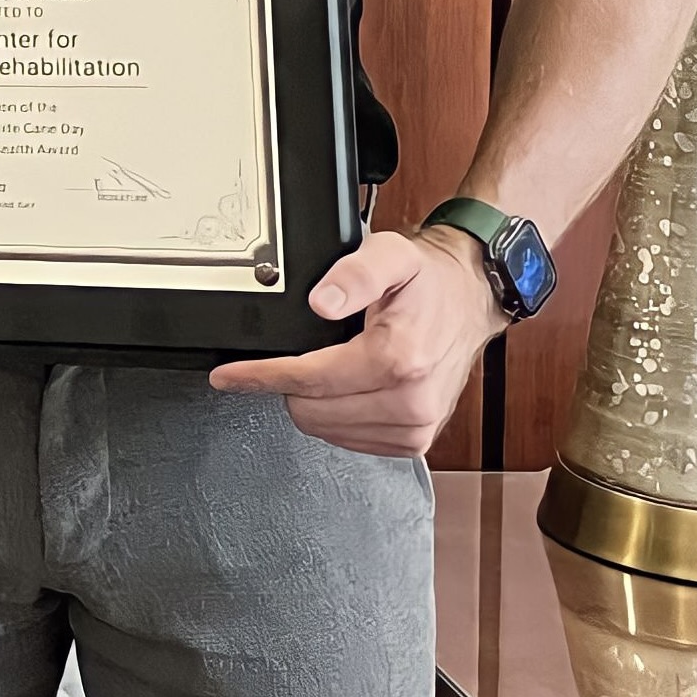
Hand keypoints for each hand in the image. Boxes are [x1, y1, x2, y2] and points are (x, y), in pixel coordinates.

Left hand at [207, 229, 504, 456]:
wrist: (470, 302)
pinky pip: (349, 440)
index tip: (226, 376)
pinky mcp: (414, 441)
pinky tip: (342, 388)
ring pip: (325, 429)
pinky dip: (334, 416)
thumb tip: (321, 302)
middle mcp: (409, 402)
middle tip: (296, 353)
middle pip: (310, 411)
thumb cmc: (429, 282)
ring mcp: (414, 426)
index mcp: (399, 359)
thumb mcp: (390, 255)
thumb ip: (352, 274)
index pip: (308, 380)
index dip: (260, 376)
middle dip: (288, 385)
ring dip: (311, 402)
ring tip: (328, 365)